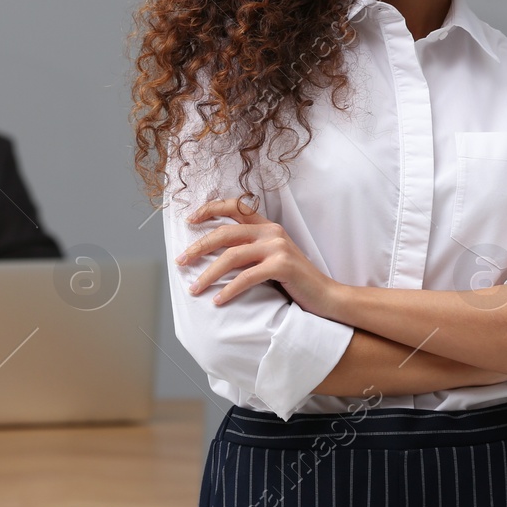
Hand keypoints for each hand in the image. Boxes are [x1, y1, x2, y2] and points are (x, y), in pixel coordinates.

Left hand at [177, 197, 339, 313]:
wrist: (327, 297)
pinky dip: (228, 290)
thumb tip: (213, 254)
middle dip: (198, 247)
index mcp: (267, 226)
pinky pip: (246, 277)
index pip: (235, 206)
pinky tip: (217, 300)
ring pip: (231, 256)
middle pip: (224, 233)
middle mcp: (271, 232)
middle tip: (180, 261)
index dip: (209, 209)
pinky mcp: (282, 266)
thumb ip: (250, 249)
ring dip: (208, 274)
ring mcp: (277, 247)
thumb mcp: (271, 257)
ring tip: (194, 288)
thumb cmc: (294, 280)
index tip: (189, 220)